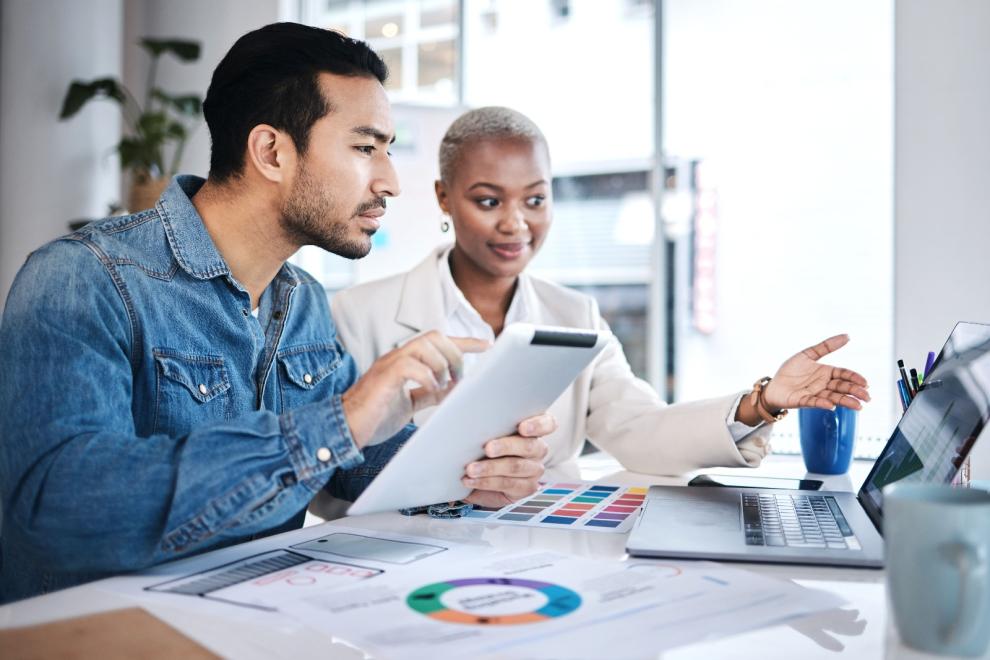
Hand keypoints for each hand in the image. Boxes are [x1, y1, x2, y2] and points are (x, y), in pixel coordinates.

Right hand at [342, 331, 489, 446]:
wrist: (347, 428)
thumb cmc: (375, 415)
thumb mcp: (410, 403)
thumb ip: (429, 393)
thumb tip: (454, 389)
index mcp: (406, 360)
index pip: (439, 342)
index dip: (465, 342)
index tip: (487, 345)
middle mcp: (398, 356)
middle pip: (435, 336)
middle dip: (455, 355)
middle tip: (458, 379)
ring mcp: (390, 363)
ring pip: (426, 345)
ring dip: (443, 365)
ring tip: (444, 385)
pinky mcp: (384, 376)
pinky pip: (411, 365)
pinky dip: (428, 377)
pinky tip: (431, 391)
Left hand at [461, 413, 554, 508]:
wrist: (474, 473)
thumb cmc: (481, 443)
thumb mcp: (483, 426)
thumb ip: (484, 414)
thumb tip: (464, 393)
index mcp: (533, 427)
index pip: (547, 423)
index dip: (538, 425)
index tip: (522, 428)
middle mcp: (538, 448)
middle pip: (529, 446)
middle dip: (506, 446)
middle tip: (487, 448)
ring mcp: (534, 469)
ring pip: (516, 467)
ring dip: (491, 468)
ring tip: (471, 469)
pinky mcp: (526, 487)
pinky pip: (508, 484)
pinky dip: (486, 482)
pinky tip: (471, 480)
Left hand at [764, 334, 869, 411]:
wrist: (773, 384)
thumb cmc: (790, 370)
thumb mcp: (808, 354)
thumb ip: (826, 346)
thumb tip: (847, 336)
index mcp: (825, 372)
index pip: (844, 375)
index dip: (854, 378)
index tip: (865, 382)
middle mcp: (823, 384)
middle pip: (842, 387)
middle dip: (855, 392)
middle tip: (866, 397)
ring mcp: (814, 393)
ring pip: (833, 397)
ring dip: (845, 401)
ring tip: (857, 405)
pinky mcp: (803, 401)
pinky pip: (814, 402)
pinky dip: (823, 403)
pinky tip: (831, 405)